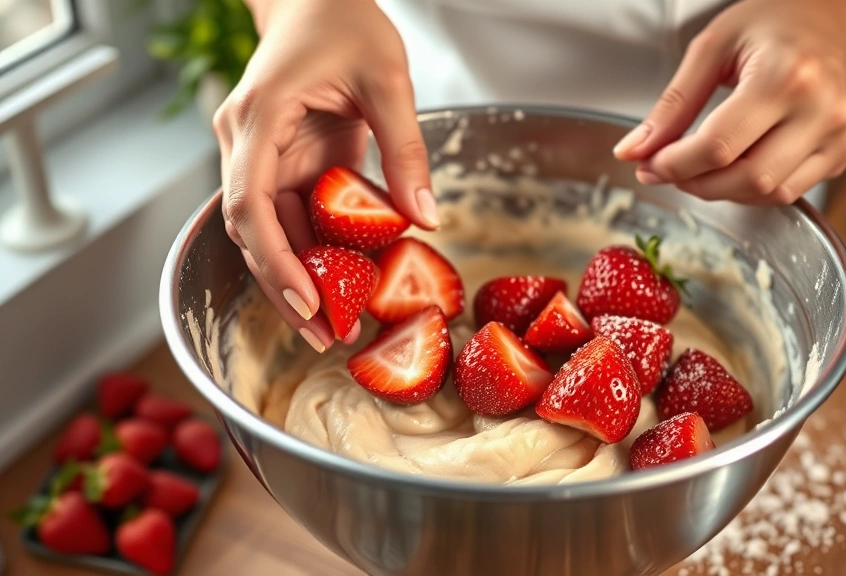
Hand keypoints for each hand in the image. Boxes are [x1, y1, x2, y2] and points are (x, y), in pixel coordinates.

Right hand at [214, 0, 434, 352]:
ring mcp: (260, 155)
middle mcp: (246, 143)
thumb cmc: (345, 23)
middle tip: (326, 337)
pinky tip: (344, 283)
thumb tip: (426, 220)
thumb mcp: (388, 82)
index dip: (275, 260)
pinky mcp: (283, 162)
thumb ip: (405, 151)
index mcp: (259, 119)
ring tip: (336, 326)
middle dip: (286, 288)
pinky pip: (294, 217)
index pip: (249, 204)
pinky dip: (316, 252)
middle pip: (253, 232)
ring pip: (270, 232)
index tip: (308, 301)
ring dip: (299, 279)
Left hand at [614, 0, 845, 204]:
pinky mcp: (841, 154)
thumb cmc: (778, 23)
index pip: (718, 146)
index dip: (674, 165)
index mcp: (786, 76)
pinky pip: (788, 192)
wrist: (841, 22)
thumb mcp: (714, 46)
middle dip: (696, 184)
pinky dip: (751, 190)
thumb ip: (672, 103)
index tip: (648, 164)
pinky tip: (732, 167)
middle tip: (668, 170)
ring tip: (698, 167)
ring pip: (768, 194)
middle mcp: (820, 111)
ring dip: (723, 191)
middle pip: (746, 179)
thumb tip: (633, 151)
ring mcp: (837, 137)